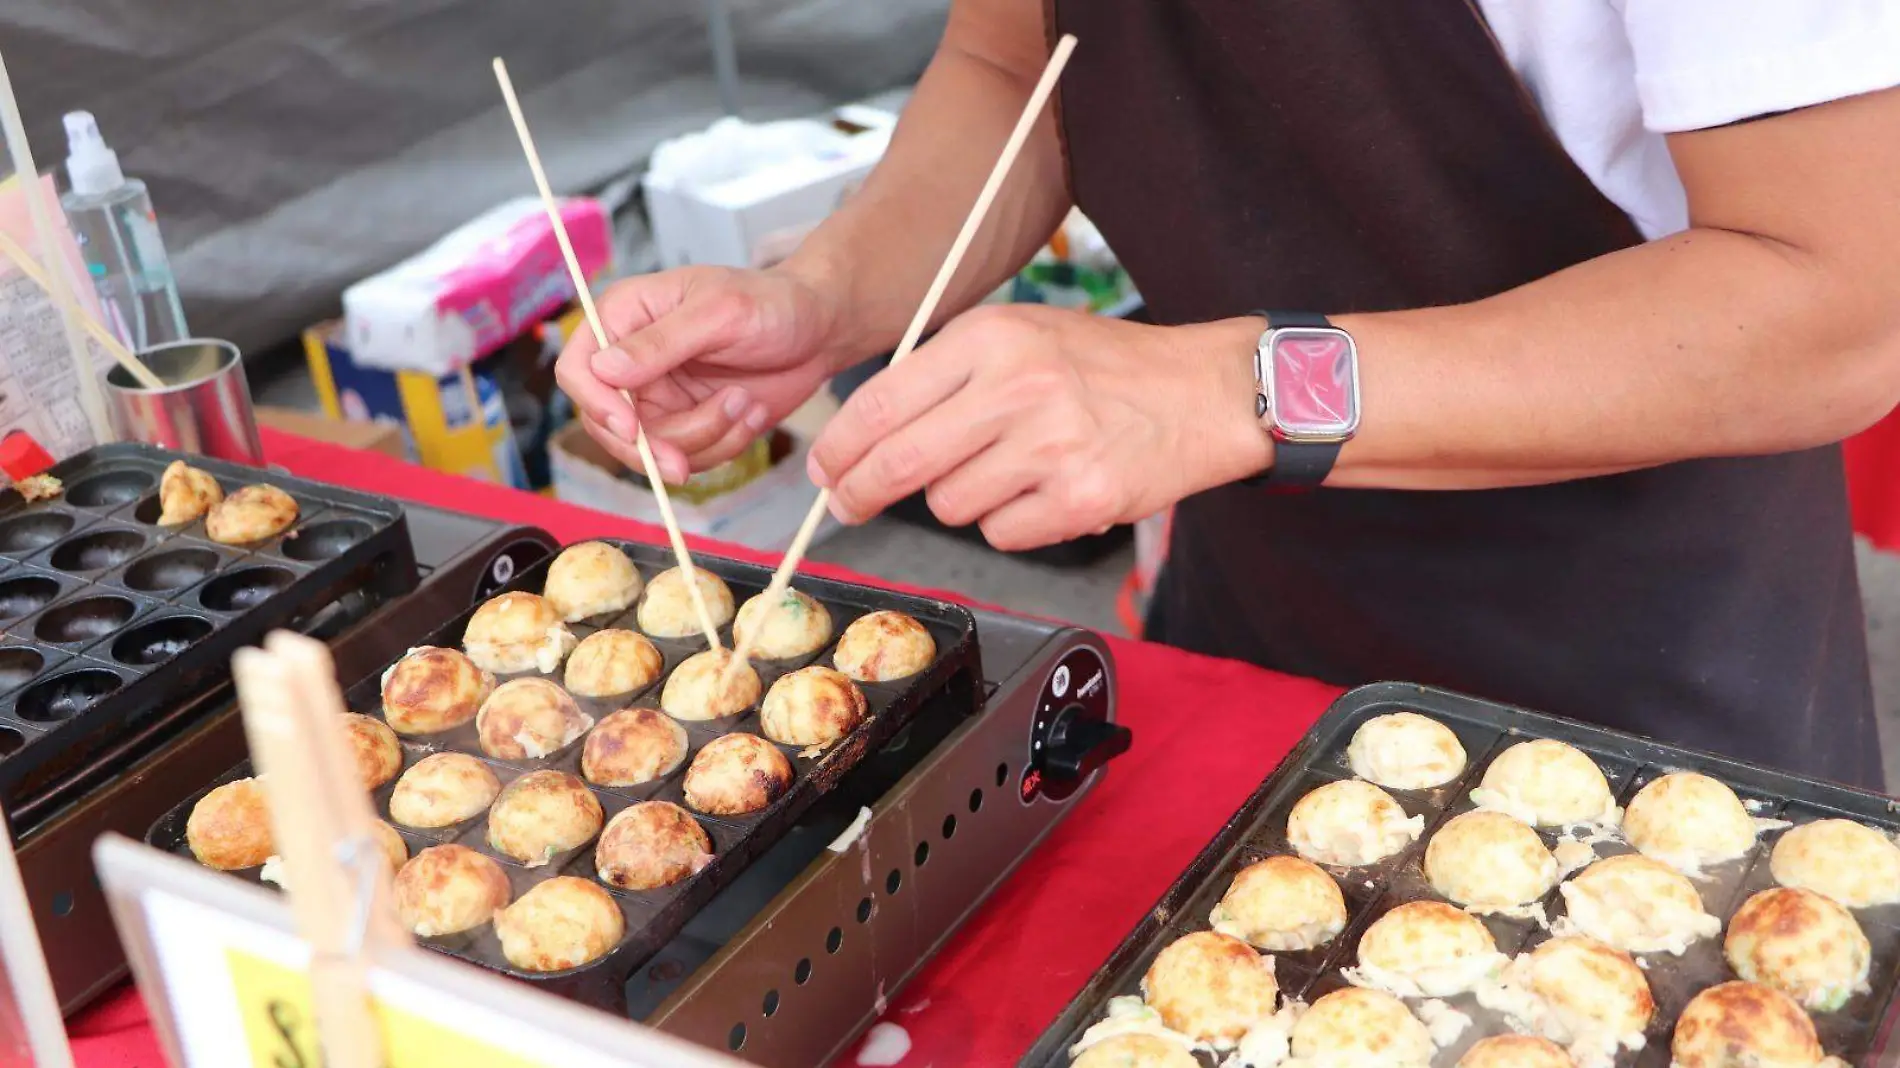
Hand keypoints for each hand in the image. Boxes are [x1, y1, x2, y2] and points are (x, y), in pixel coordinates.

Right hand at [555, 265, 842, 482]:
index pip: (578, 369)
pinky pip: (689, 457)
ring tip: (745, 403)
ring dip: (704, 438)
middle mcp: (632, 360)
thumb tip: (603, 368)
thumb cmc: (770, 302)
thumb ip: (660, 341)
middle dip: (654, 444)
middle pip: (607, 425)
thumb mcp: (718, 312)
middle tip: (689, 456)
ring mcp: (659, 397)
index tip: (632, 428)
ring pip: (652, 450)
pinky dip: (724, 446)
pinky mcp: (689, 424)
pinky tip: (752, 413)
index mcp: (624, 317)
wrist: (818, 328)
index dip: (597, 404)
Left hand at [808, 305, 1271, 549]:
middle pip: (900, 461)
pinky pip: (1002, 534)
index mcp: (992, 338)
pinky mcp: (1079, 498)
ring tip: (1008, 471)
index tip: (823, 467)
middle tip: (847, 504)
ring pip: (950, 504)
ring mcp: (1050, 446)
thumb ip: (947, 372)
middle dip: (860, 491)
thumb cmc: (1105, 367)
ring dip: (962, 499)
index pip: (884, 401)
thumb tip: (867, 433)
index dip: (839, 445)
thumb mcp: (1022, 334)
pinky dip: (1012, 524)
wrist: (1203, 393)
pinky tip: (1044, 492)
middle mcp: (1018, 387)